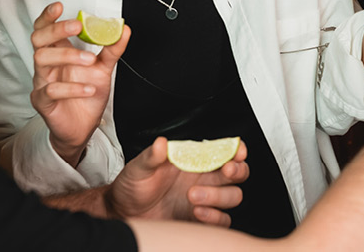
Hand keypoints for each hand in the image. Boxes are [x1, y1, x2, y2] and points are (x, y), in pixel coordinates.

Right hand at [30, 2, 129, 166]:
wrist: (84, 126)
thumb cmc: (88, 93)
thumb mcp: (104, 69)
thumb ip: (112, 49)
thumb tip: (125, 29)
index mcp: (59, 52)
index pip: (45, 29)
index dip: (47, 16)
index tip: (59, 6)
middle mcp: (47, 65)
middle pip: (38, 40)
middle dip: (56, 30)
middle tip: (77, 26)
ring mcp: (42, 82)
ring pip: (41, 60)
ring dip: (68, 56)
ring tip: (90, 62)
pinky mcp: (43, 102)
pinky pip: (51, 90)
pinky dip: (72, 87)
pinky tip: (89, 88)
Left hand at [107, 136, 248, 226]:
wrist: (125, 213)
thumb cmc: (134, 186)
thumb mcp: (140, 167)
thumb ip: (152, 156)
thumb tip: (161, 144)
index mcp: (195, 160)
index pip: (226, 151)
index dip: (237, 150)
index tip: (237, 151)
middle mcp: (205, 178)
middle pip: (238, 173)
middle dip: (238, 171)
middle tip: (226, 170)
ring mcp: (205, 199)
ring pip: (233, 196)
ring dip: (219, 195)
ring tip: (193, 196)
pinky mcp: (201, 219)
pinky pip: (222, 220)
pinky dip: (214, 217)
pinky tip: (197, 212)